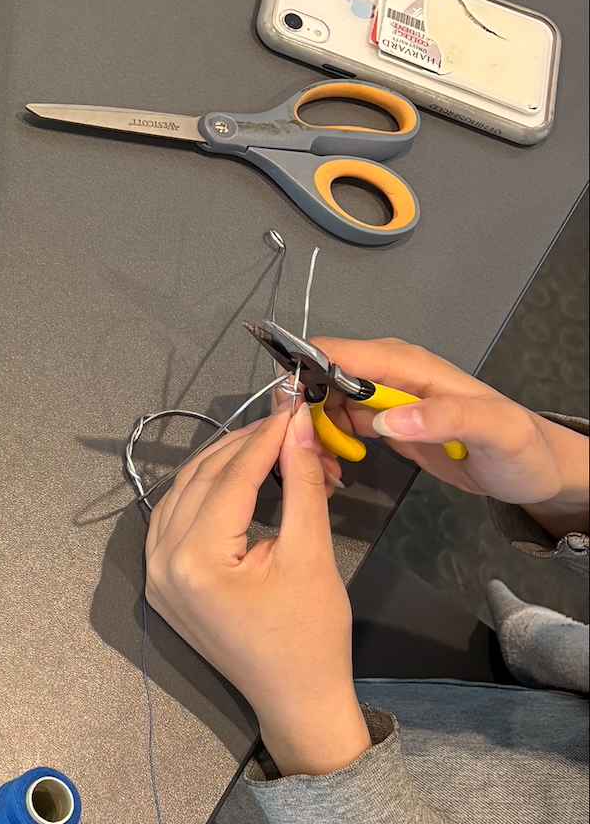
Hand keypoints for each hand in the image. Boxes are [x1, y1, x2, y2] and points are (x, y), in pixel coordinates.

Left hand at [146, 403, 370, 775]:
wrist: (297, 699)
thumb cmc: (311, 636)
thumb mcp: (311, 554)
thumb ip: (301, 484)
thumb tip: (297, 426)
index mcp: (196, 561)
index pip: (230, 478)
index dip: (265, 438)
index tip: (292, 408)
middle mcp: (162, 564)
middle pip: (202, 480)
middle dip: (246, 448)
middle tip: (288, 425)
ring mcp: (155, 575)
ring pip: (184, 494)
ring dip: (223, 466)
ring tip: (269, 448)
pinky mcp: (161, 583)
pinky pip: (175, 520)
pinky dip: (205, 494)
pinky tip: (237, 479)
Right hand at [319, 339, 587, 535]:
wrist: (535, 471)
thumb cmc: (522, 449)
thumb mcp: (495, 432)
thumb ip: (445, 418)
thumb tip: (385, 419)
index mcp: (408, 365)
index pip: (335, 352)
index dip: (302, 375)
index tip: (288, 416)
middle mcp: (389, 374)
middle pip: (319, 377)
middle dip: (302, 412)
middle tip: (309, 454)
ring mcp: (386, 398)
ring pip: (323, 402)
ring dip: (313, 432)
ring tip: (326, 467)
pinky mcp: (386, 422)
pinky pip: (339, 422)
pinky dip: (328, 441)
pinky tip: (336, 466)